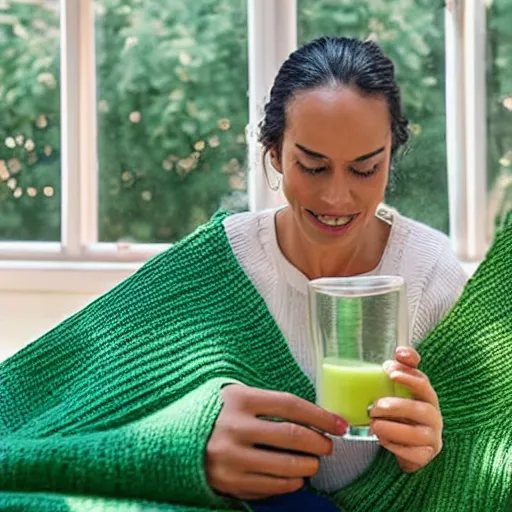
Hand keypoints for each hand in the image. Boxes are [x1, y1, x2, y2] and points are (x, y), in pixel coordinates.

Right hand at [206, 384, 347, 500]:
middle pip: (292, 436)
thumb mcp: (237, 397)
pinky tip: (296, 477)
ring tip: (313, 462)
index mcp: (240, 399)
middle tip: (328, 445)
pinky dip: (290, 483)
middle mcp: (235, 427)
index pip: (291, 405)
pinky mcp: (229, 481)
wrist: (172, 440)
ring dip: (309, 466)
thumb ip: (269, 404)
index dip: (321, 416)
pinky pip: (271, 486)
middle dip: (320, 443)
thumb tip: (314, 418)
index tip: (340, 424)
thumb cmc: (216, 414)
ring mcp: (231, 457)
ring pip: (286, 465)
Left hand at [369, 347, 442, 472]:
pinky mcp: (426, 455)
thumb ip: (399, 371)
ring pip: (417, 434)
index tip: (388, 369)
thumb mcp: (398, 391)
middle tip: (375, 406)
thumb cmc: (402, 413)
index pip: (422, 382)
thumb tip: (400, 352)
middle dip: (397, 406)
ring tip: (374, 425)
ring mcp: (432, 437)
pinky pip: (414, 453)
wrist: (409, 446)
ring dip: (393, 428)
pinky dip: (396, 447)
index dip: (408, 374)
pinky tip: (382, 440)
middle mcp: (433, 415)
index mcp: (426, 396)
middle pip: (421, 409)